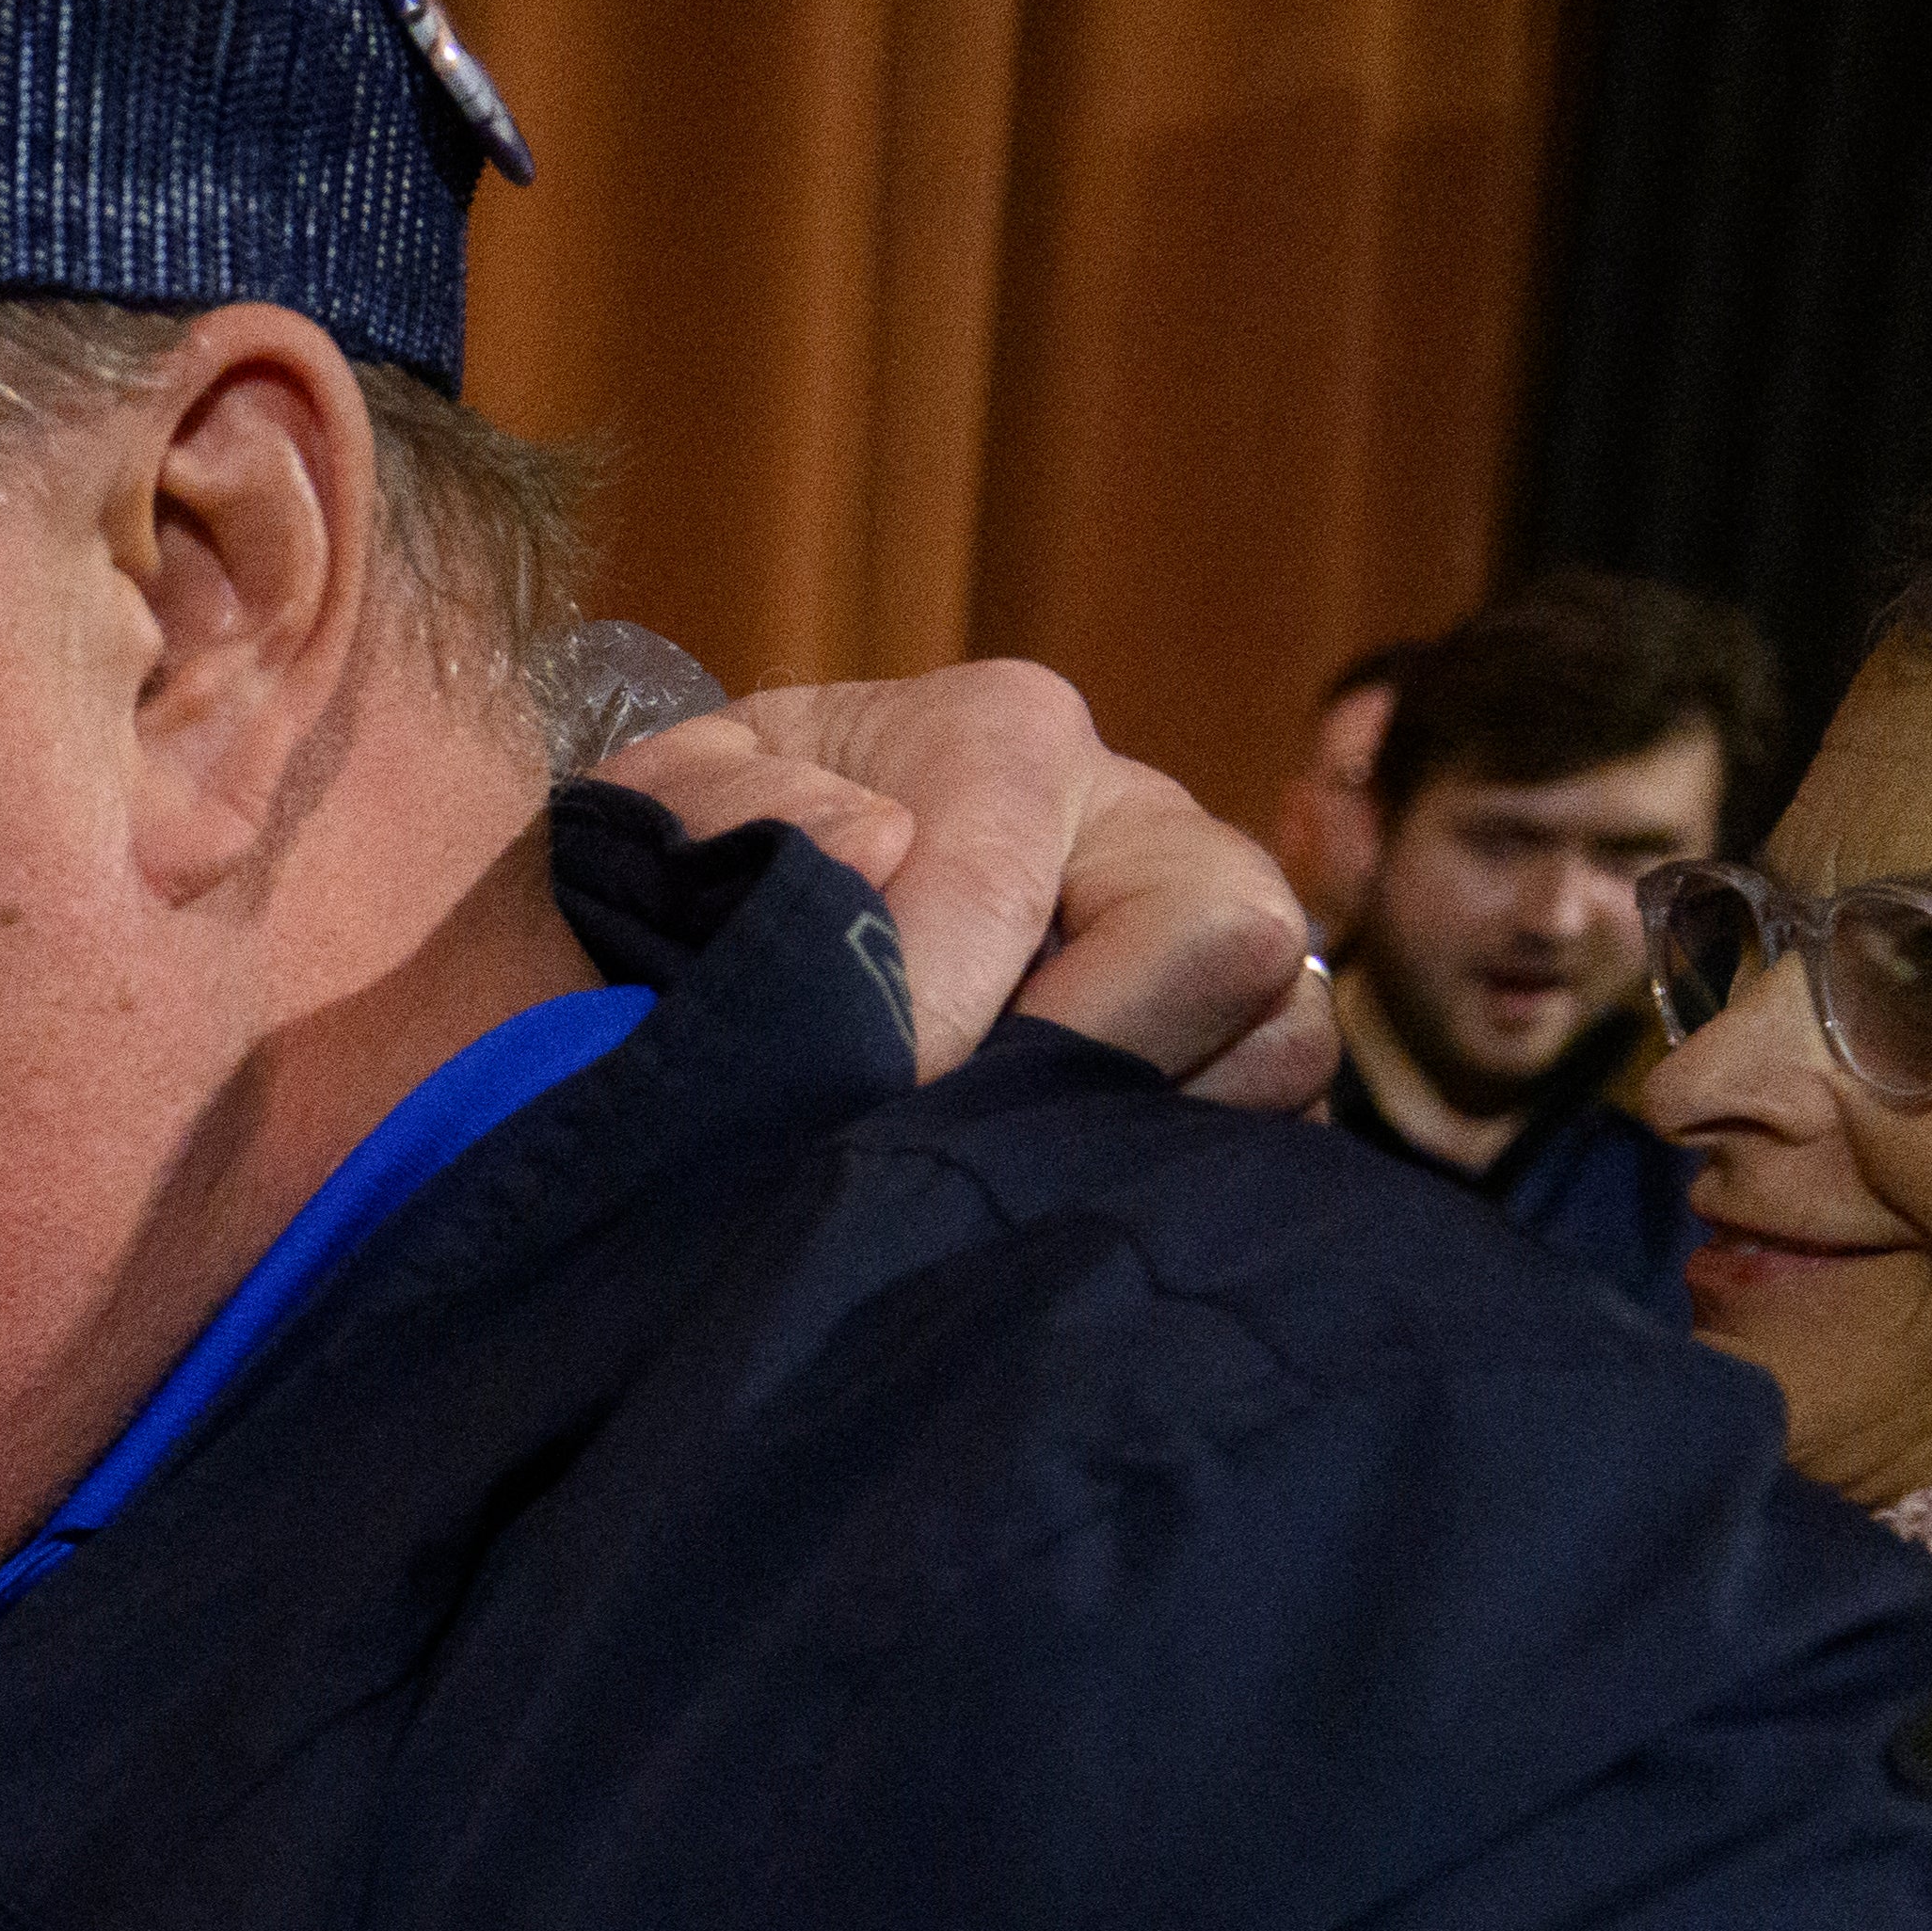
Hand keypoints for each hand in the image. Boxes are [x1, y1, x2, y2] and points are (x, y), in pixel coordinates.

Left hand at [606, 663, 1330, 1108]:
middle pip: (1222, 937)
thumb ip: (716, 812)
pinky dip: (1166, 1171)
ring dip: (1130, 1127)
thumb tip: (875, 844)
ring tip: (980, 1164)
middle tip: (931, 1137)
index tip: (829, 1100)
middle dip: (1071, 1064)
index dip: (913, 1025)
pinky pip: (1276, 1115)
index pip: (1005, 895)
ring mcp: (1205, 925)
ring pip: (1281, 1032)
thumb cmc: (684, 874)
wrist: (709, 919)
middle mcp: (1137, 815)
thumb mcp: (651, 819)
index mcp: (1005, 734)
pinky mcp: (1229, 1037)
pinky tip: (1038, 1196)